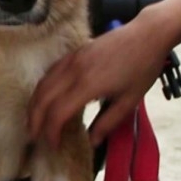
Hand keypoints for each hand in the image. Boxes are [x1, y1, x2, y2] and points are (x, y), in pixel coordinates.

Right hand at [28, 22, 169, 147]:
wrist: (147, 34)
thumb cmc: (142, 68)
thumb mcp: (130, 101)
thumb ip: (108, 122)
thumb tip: (92, 142)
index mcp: (88, 85)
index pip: (58, 112)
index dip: (51, 132)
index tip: (53, 146)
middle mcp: (74, 71)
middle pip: (43, 98)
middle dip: (35, 120)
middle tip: (33, 138)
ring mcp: (71, 60)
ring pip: (42, 84)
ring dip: (34, 105)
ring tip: (33, 121)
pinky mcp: (73, 53)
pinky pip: (49, 73)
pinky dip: (42, 89)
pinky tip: (43, 99)